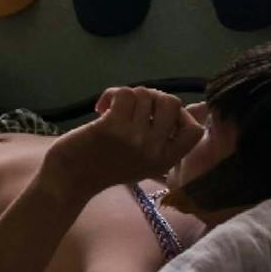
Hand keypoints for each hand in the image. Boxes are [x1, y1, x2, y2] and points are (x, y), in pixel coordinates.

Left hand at [43, 87, 202, 197]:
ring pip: (144, 93)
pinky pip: (124, 93)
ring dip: (128, 96)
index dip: (182, 115)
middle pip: (171, 102)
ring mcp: (134, 138)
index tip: (160, 117)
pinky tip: (101, 108)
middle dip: (152, 97)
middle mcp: (154, 150)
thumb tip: (200, 107)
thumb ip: (167, 138)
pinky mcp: (112, 127)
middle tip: (135, 108)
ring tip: (114, 110)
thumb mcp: (144, 160)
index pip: (195, 131)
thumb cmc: (107, 166)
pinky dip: (111, 94)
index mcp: (165, 161)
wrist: (70, 178)